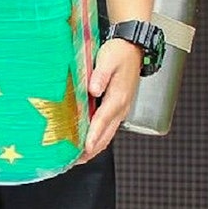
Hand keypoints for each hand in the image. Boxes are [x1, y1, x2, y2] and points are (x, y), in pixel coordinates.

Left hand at [80, 38, 142, 162]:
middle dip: (91, 149)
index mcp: (117, 97)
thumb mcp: (108, 60)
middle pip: (106, 134)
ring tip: (78, 158)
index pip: (102, 120)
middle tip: (74, 161)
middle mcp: (120, 107)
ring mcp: (120, 109)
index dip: (93, 135)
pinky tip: (87, 144)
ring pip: (108, 135)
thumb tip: (93, 89)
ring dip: (94, 147)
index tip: (84, 147)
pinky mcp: (117, 108)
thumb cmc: (118, 53)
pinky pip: (108, 128)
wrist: (133, 48)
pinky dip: (98, 139)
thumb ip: (100, 75)